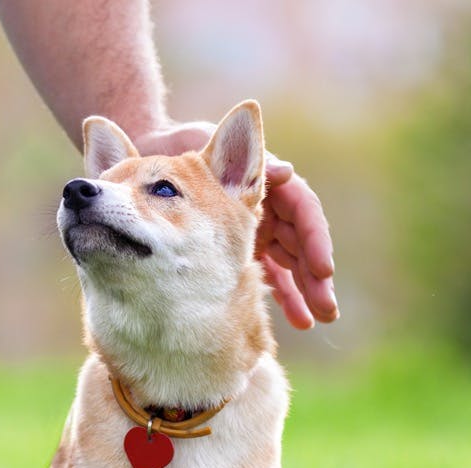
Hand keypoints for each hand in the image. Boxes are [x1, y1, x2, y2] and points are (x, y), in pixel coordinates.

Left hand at [135, 123, 338, 328]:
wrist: (144, 163)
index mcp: (267, 183)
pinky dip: (287, 296)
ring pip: (293, 263)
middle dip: (316, 275)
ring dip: (308, 290)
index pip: (303, 211)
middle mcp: (268, 207)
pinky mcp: (243, 251)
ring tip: (320, 318)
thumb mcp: (203, 143)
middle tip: (327, 308)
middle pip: (302, 242)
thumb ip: (236, 158)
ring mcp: (258, 231)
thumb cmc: (175, 147)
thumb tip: (287, 170)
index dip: (315, 239)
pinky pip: (273, 277)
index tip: (322, 269)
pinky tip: (299, 320)